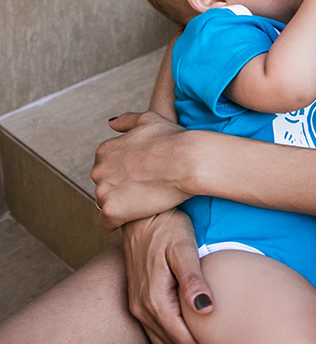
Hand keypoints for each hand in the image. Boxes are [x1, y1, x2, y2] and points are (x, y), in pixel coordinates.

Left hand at [92, 112, 194, 229]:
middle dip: (121, 188)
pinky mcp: (112, 210)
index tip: (143, 175)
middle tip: (146, 188)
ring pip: (106, 204)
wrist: (189, 160)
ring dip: (122, 205)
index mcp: (105, 150)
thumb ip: (127, 121)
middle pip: (104, 186)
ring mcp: (103, 191)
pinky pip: (108, 223)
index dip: (126, 173)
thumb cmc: (175, 139)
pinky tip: (136, 216)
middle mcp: (98, 170)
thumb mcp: (149, 120)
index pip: (106, 167)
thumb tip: (111, 124)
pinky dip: (119, 222)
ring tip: (145, 202)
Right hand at [122, 211, 211, 343]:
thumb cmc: (167, 228)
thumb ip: (192, 280)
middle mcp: (141, 308)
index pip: (181, 341)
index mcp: (154, 299)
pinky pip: (157, 331)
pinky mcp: (139, 300)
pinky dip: (175, 335)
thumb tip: (205, 309)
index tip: (227, 338)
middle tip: (224, 338)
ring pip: (163, 343)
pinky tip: (195, 322)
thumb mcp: (183, 250)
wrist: (143, 214)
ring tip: (212, 332)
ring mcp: (138, 306)